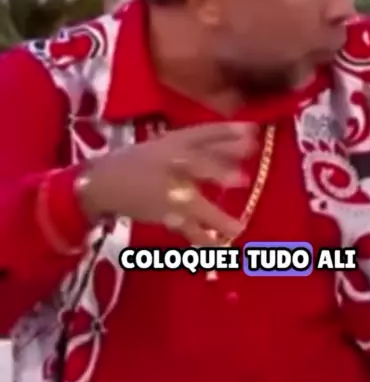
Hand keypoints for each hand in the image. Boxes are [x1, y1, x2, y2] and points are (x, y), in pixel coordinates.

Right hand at [79, 122, 256, 244]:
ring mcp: (166, 192)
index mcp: (175, 142)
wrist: (103, 184)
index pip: (203, 133)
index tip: (254, 131)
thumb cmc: (144, 161)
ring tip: (238, 227)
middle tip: (243, 179)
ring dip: (215, 217)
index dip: (228, 132)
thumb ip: (209, 142)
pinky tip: (221, 250)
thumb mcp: (172, 144)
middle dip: (217, 172)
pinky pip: (187, 230)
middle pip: (195, 166)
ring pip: (192, 205)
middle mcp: (170, 164)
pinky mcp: (164, 215)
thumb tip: (251, 137)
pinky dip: (203, 241)